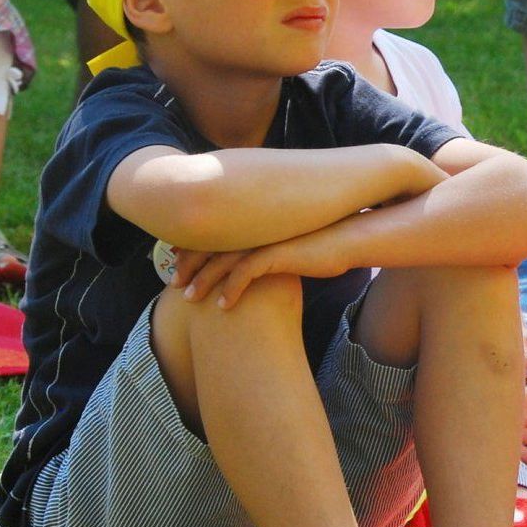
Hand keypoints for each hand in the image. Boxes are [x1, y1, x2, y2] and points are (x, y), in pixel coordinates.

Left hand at [170, 230, 350, 308]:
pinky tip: (222, 306)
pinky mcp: (277, 254)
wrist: (352, 238)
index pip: (213, 230)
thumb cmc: (324, 241)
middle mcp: (254, 226)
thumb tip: (256, 253)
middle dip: (188, 263)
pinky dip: (230, 290)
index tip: (178, 261)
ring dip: (202, 280)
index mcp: (254, 220)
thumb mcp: (290, 238)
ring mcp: (265, 239)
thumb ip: (268, 242)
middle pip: (209, 243)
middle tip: (173, 282)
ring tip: (189, 297)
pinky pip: (244, 273)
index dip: (192, 246)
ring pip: (221, 259)